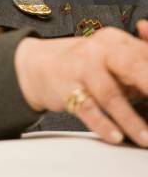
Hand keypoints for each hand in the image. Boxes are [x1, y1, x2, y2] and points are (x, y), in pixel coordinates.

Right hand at [14, 22, 147, 146]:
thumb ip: (138, 58)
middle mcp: (99, 50)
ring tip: (146, 137)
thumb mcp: (111, 55)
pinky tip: (115, 136)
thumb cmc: (84, 64)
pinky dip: (102, 124)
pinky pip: (86, 108)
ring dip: (130, 119)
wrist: (38, 64)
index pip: (145, 54)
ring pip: (110, 93)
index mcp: (115, 40)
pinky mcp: (66, 87)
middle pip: (131, 65)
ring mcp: (81, 67)